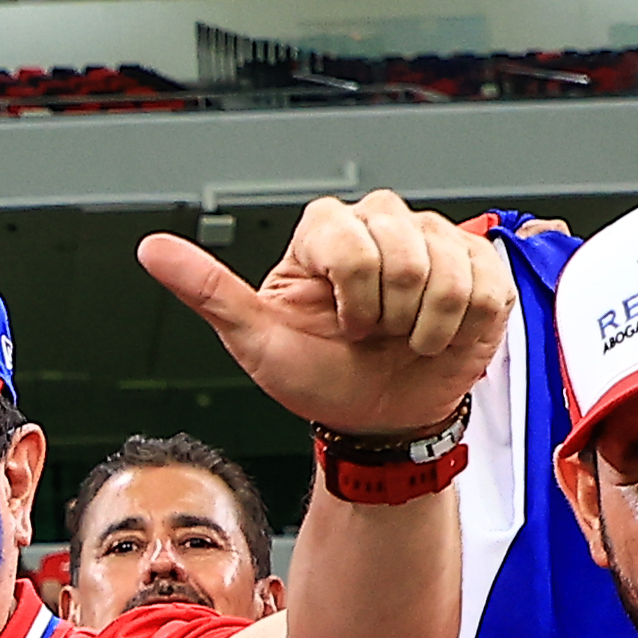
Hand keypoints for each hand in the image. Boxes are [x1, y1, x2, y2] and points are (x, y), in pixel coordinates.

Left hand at [134, 191, 513, 444]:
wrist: (379, 417)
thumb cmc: (318, 376)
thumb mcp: (256, 340)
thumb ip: (208, 289)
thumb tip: (151, 249)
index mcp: (324, 230)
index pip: (352, 244)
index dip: (353, 299)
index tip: (343, 326)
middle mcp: (381, 220)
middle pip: (404, 253)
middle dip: (388, 314)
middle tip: (375, 335)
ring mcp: (436, 239)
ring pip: (448, 269)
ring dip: (426, 325)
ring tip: (405, 338)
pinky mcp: (481, 265)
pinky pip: (486, 287)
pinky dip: (463, 328)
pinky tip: (439, 336)